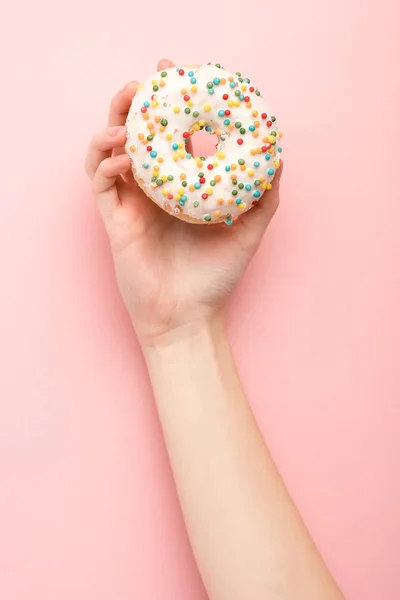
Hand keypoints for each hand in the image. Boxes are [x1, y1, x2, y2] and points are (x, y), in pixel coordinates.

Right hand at [86, 59, 282, 343]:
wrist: (190, 317)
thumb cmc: (216, 278)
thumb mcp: (248, 231)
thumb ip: (263, 196)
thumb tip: (278, 157)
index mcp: (178, 187)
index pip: (170, 135)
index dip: (169, 103)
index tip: (176, 72)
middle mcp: (152, 191)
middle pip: (134, 135)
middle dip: (134, 104)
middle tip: (144, 81)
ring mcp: (131, 205)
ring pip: (107, 153)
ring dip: (111, 126)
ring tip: (126, 111)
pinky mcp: (115, 222)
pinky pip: (101, 184)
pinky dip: (106, 164)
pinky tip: (125, 157)